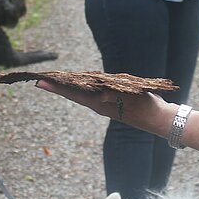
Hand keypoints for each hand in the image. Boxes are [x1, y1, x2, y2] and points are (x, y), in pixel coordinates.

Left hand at [35, 80, 169, 133]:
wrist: (159, 118)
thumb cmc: (145, 107)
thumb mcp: (131, 100)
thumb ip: (115, 96)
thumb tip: (101, 96)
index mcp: (100, 104)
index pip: (73, 93)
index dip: (57, 88)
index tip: (40, 82)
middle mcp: (98, 104)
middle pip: (73, 93)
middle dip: (57, 86)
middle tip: (40, 80)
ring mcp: (104, 103)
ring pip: (82, 92)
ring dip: (68, 86)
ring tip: (54, 80)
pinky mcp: (112, 101)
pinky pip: (92, 92)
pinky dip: (83, 86)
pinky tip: (78, 82)